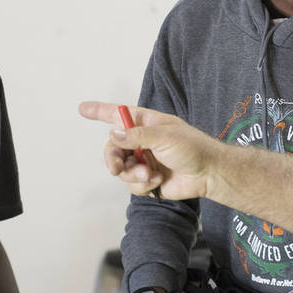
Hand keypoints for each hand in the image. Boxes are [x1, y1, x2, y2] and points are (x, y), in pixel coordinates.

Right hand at [78, 102, 219, 199]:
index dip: (100, 111)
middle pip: (114, 148)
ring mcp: (145, 161)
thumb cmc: (193, 148)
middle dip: (113, 159)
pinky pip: (132, 184)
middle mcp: (143, 141)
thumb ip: (136, 135)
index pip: (119, 114)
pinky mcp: (149, 179)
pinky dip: (143, 184)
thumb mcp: (164, 136)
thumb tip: (113, 134)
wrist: (209, 174)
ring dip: (133, 174)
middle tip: (116, 168)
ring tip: (150, 175)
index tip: (82, 108)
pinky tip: (158, 181)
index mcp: (147, 123)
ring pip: (121, 169)